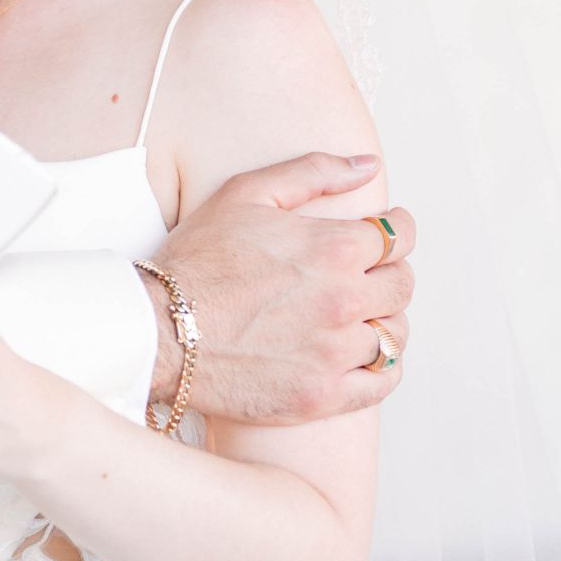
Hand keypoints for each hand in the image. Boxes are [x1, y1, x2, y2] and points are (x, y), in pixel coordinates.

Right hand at [149, 155, 415, 426]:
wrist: (158, 330)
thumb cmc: (198, 258)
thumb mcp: (247, 193)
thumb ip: (315, 172)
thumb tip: (369, 165)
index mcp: (332, 248)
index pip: (398, 237)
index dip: (396, 230)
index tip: (387, 233)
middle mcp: (343, 300)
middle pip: (402, 285)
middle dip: (390, 272)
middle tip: (369, 272)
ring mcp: (334, 353)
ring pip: (394, 334)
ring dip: (385, 319)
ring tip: (362, 314)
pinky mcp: (322, 395)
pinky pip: (382, 381)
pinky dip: (384, 367)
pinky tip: (365, 355)